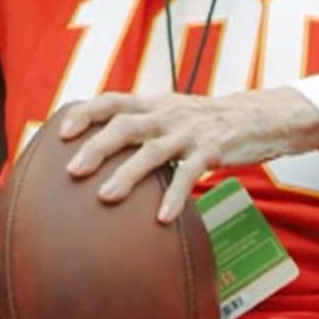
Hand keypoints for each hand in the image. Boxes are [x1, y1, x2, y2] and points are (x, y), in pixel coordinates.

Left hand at [57, 88, 318, 223]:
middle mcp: (166, 113)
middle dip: (96, 147)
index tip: (60, 131)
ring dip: (126, 174)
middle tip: (72, 171)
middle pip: (124, 126)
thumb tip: (103, 146)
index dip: (85, 113)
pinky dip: (174, 196)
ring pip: (152, 151)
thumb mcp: (171, 114)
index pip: (111, 100)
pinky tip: (162, 218)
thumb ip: (142, 125)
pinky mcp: (211, 150)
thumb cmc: (207, 122)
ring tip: (106, 197)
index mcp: (153, 104)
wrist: (259, 116)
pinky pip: (189, 175)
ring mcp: (188, 131)